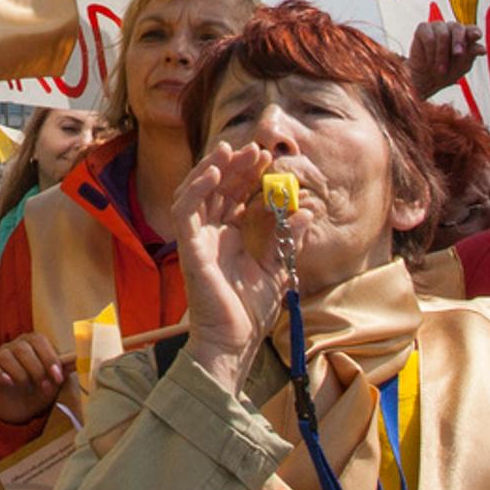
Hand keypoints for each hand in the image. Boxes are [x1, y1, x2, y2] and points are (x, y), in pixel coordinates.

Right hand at [0, 331, 70, 427]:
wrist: (20, 411)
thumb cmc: (37, 391)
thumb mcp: (53, 381)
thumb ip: (65, 367)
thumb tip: (82, 357)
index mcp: (31, 344)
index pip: (39, 341)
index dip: (49, 358)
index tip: (57, 377)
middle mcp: (13, 347)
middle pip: (23, 347)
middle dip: (36, 368)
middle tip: (44, 386)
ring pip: (6, 356)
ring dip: (20, 373)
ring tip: (26, 386)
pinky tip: (7, 382)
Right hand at [173, 141, 287, 392]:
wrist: (234, 340)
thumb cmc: (250, 311)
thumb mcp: (277, 268)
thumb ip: (286, 239)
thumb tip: (304, 212)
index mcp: (228, 236)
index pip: (234, 195)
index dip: (248, 174)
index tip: (267, 158)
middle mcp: (209, 233)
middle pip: (217, 188)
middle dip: (234, 165)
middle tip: (255, 148)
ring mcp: (197, 239)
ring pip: (196, 191)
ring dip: (211, 168)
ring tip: (231, 150)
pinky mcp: (188, 248)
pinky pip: (185, 210)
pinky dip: (196, 188)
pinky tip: (214, 173)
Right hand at [406, 20, 482, 95]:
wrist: (426, 78)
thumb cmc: (448, 70)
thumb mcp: (462, 65)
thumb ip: (471, 55)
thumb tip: (483, 49)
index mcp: (465, 36)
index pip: (472, 29)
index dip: (474, 31)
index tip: (476, 36)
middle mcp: (451, 29)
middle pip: (458, 27)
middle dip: (458, 41)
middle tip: (458, 54)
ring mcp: (437, 27)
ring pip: (443, 35)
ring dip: (442, 54)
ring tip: (440, 69)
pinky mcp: (423, 28)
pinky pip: (429, 38)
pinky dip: (430, 52)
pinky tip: (430, 61)